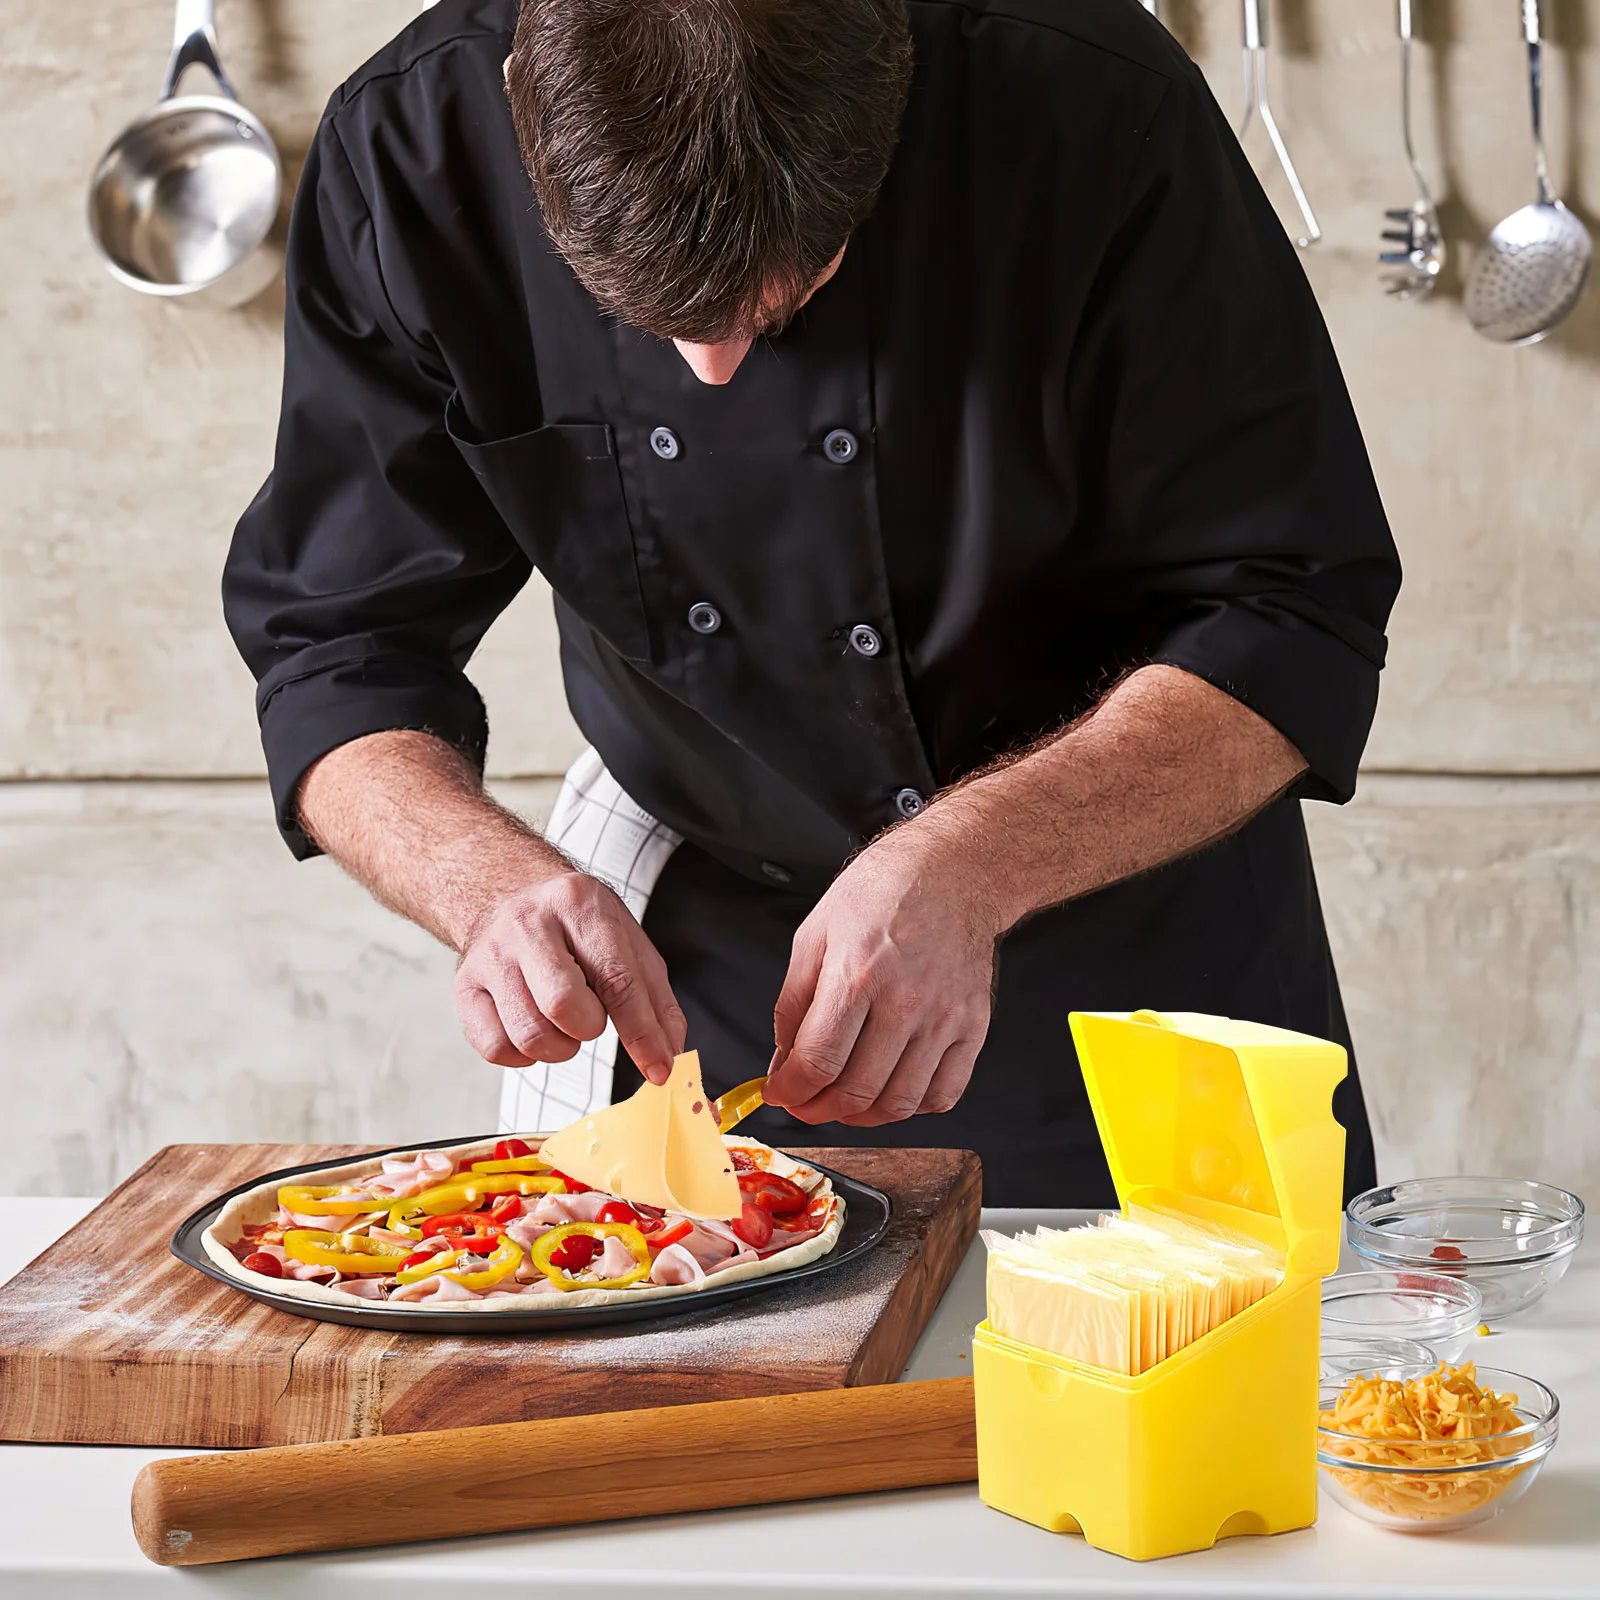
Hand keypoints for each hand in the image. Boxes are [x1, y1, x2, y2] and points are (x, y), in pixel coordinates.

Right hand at [453, 869, 685, 1081]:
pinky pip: (495, 1048)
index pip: (615, 978)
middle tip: (590, 1017)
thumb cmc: (575, 925)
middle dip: (589, 1028)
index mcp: (578, 904)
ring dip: (559, 1046)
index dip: (641, 1032)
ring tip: (563, 1022)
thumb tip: (668, 1051)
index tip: (659, 1069)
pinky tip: (534, 1027)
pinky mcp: (464, 986)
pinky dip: (523, 1055)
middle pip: (563, 1005)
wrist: (509, 893)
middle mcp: (527, 924)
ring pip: (529, 1034)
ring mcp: (490, 955)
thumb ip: (655, 997)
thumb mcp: (626, 941)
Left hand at [763, 821, 1000, 1126]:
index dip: (790, 1091)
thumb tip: (784, 1059)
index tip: (781, 1094)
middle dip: (818, 1109)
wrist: (953, 872)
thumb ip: (793, 1002)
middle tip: (806, 1103)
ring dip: (863, 1116)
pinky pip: (944, 1093)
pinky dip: (913, 1108)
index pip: (817, 1062)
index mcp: (857, 976)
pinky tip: (892, 1091)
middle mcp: (904, 1003)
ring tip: (845, 1103)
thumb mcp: (815, 933)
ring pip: (899, 1103)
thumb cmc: (883, 892)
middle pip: (856, 1090)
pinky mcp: (974, 1026)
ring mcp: (944, 1019)